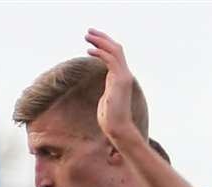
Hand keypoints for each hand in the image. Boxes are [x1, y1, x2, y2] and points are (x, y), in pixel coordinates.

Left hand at [83, 29, 141, 147]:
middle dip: (102, 38)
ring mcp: (123, 76)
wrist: (118, 128)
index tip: (92, 41)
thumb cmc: (110, 119)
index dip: (105, 45)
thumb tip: (106, 92)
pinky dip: (100, 53)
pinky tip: (89, 50)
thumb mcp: (107, 100)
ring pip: (114, 51)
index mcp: (121, 78)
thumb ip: (108, 90)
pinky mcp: (120, 80)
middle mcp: (124, 74)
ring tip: (87, 36)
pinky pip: (110, 60)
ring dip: (100, 41)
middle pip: (116, 48)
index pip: (115, 55)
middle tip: (89, 32)